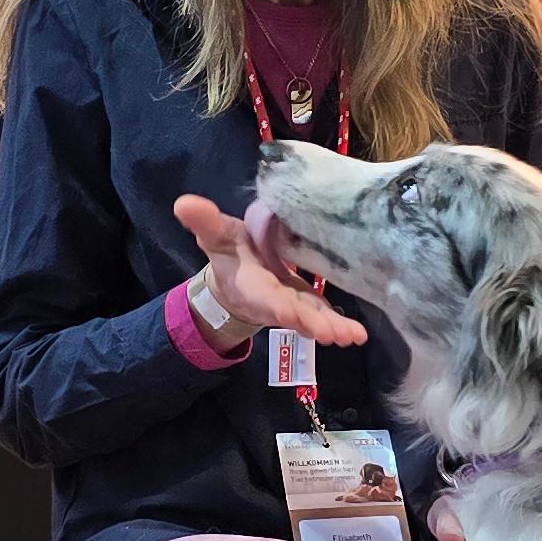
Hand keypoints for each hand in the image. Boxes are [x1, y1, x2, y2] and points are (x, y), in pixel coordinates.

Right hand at [172, 194, 364, 348]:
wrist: (237, 273)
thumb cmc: (229, 253)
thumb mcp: (215, 235)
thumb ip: (204, 221)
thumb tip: (182, 203)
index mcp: (251, 283)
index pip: (263, 295)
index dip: (275, 304)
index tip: (287, 313)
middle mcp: (274, 299)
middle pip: (294, 315)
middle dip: (312, 324)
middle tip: (334, 333)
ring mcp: (293, 304)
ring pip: (313, 319)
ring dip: (332, 328)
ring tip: (352, 336)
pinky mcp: (308, 304)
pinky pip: (324, 315)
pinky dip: (340, 324)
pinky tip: (358, 334)